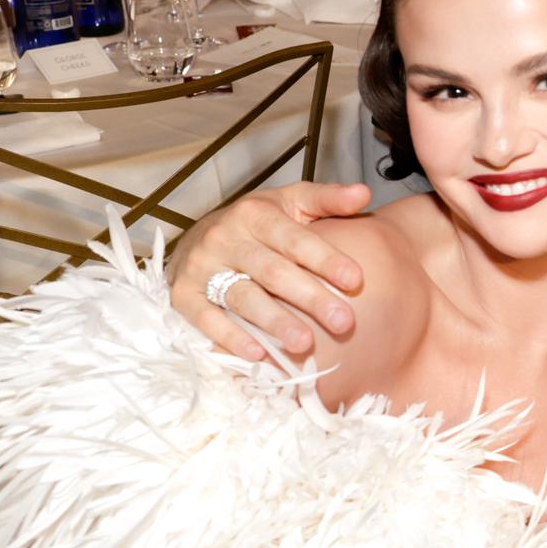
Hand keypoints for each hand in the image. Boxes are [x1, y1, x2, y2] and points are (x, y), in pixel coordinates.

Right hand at [166, 181, 372, 359]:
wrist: (201, 235)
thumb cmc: (259, 222)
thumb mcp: (292, 201)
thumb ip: (328, 199)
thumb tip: (363, 193)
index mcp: (256, 214)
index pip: (295, 239)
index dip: (325, 259)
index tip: (357, 280)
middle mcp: (225, 238)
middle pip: (273, 272)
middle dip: (310, 298)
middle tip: (343, 322)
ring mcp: (202, 267)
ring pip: (242, 297)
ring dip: (274, 322)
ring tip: (305, 344)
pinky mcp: (183, 294)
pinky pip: (205, 318)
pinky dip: (229, 337)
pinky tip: (257, 354)